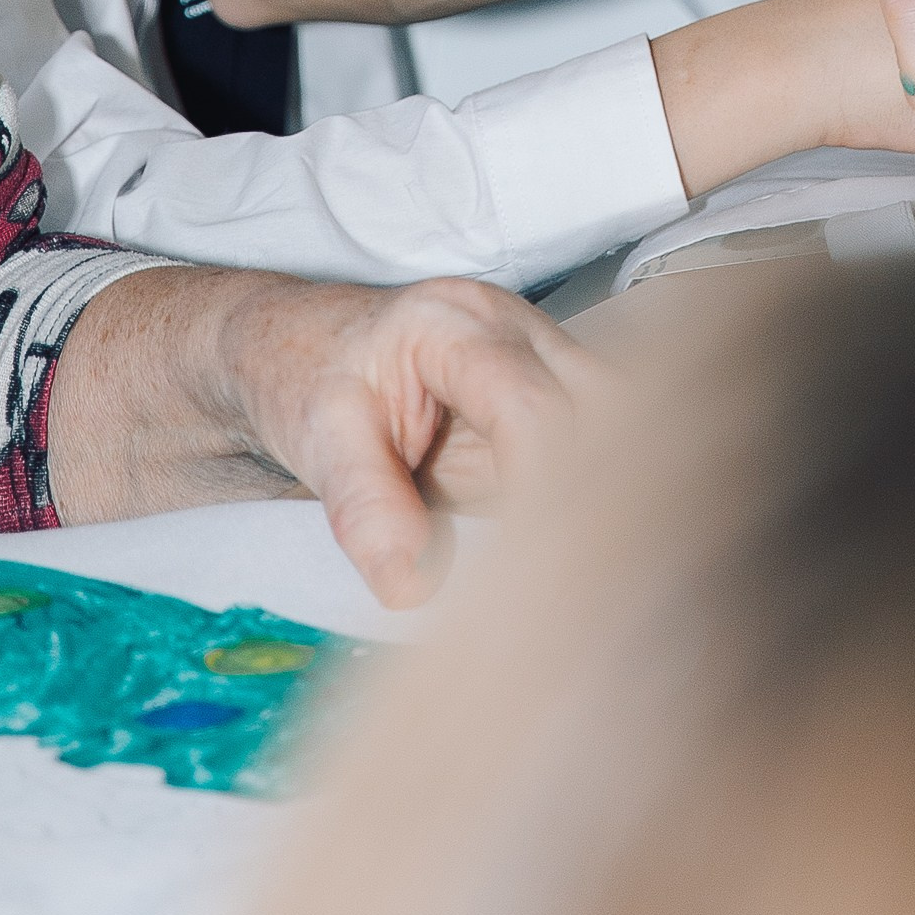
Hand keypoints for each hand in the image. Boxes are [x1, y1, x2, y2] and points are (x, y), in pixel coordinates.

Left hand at [217, 273, 596, 607]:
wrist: (293, 344)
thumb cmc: (302, 377)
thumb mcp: (316, 440)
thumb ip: (363, 506)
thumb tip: (414, 588)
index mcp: (455, 326)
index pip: (535, 412)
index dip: (547, 493)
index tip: (532, 576)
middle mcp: (517, 330)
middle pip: (605, 411)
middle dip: (598, 495)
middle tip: (567, 586)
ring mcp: (543, 358)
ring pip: (621, 427)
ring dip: (603, 496)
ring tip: (575, 577)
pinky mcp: (553, 395)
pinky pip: (601, 443)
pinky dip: (591, 495)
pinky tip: (573, 554)